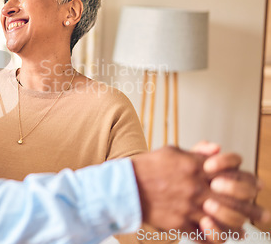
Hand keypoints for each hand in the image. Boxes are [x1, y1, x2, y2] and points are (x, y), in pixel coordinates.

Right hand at [131, 145, 269, 242]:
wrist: (127, 185)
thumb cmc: (149, 166)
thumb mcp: (173, 151)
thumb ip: (196, 152)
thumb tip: (216, 149)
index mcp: (196, 167)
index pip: (232, 172)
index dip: (248, 180)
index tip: (258, 186)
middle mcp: (196, 186)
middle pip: (234, 200)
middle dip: (253, 210)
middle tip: (264, 216)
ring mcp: (189, 206)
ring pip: (223, 220)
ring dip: (236, 227)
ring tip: (243, 232)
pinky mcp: (180, 222)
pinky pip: (202, 234)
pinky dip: (213, 238)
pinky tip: (218, 238)